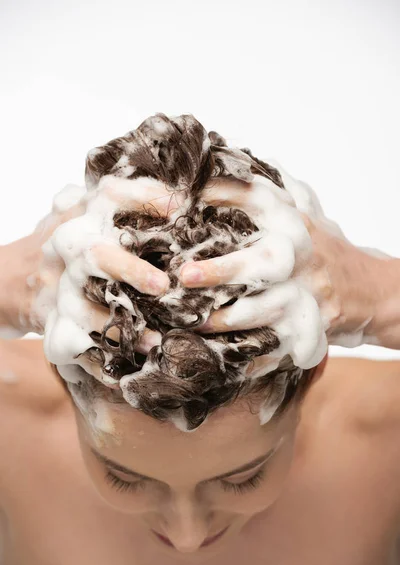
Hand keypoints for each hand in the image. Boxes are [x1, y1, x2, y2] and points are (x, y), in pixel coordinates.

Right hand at [0, 179, 179, 355]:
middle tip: (161, 285)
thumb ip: (118, 199)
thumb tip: (177, 193)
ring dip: (120, 328)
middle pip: (95, 256)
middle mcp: (67, 250)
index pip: (111, 195)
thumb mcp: (82, 210)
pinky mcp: (51, 323)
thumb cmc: (65, 242)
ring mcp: (57, 289)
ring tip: (156, 342)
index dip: (145, 199)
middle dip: (129, 270)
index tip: (180, 208)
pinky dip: (99, 363)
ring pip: (85, 310)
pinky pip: (73, 347)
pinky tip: (124, 372)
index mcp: (80, 215)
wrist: (12, 277)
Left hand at [178, 168, 389, 370]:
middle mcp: (301, 259)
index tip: (184, 196)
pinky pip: (275, 346)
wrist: (368, 291)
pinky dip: (247, 354)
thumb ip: (272, 190)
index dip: (221, 193)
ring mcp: (306, 297)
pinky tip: (218, 355)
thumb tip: (229, 157)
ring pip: (264, 311)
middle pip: (263, 264)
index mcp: (294, 224)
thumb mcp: (305, 214)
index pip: (258, 199)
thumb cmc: (324, 250)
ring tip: (191, 321)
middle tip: (186, 276)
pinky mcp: (309, 330)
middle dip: (224, 271)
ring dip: (226, 319)